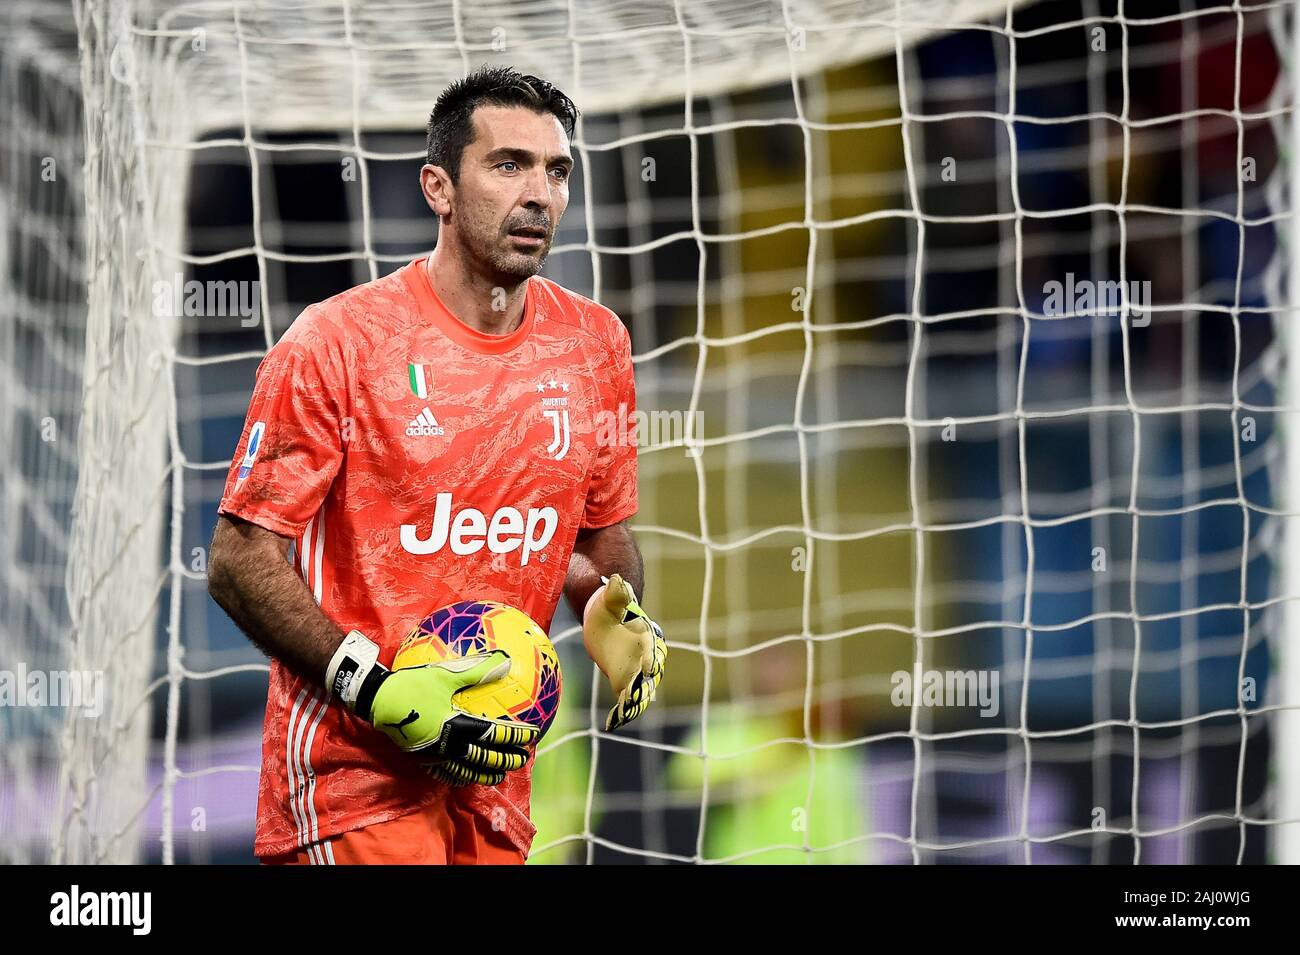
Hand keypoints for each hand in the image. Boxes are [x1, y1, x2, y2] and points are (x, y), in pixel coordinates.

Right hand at [329, 633, 537, 784]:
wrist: (377, 700)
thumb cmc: (412, 684)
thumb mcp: (446, 673)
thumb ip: (478, 670)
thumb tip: (505, 660)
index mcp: (457, 725)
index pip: (493, 735)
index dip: (514, 736)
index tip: (531, 735)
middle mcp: (448, 745)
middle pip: (484, 758)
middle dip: (505, 759)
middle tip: (523, 759)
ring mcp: (434, 756)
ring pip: (466, 771)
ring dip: (486, 773)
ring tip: (500, 775)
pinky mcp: (421, 759)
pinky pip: (445, 774)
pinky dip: (461, 777)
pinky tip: (467, 777)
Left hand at [582, 574, 666, 730]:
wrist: (608, 617)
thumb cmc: (611, 605)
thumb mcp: (612, 598)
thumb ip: (616, 593)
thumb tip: (616, 581)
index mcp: (647, 636)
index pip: (653, 648)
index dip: (652, 659)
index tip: (649, 669)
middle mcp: (647, 656)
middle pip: (650, 674)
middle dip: (645, 686)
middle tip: (638, 699)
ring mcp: (637, 671)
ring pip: (640, 689)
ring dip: (635, 702)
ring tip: (626, 714)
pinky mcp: (624, 681)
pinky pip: (626, 698)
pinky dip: (622, 711)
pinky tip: (612, 723)